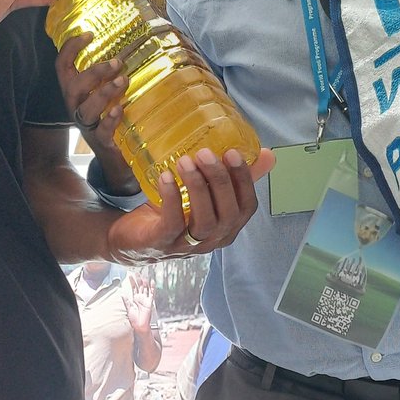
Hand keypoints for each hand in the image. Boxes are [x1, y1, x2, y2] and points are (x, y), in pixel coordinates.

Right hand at [56, 33, 135, 192]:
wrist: (116, 158)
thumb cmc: (114, 115)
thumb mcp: (109, 92)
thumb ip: (115, 71)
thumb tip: (143, 41)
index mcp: (75, 91)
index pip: (62, 66)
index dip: (70, 48)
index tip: (89, 34)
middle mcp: (76, 106)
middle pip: (73, 86)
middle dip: (93, 72)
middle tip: (116, 63)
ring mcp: (87, 125)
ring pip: (85, 108)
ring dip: (103, 92)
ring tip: (122, 81)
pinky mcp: (101, 141)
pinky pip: (101, 131)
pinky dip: (109, 119)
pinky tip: (119, 109)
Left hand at [107, 146, 275, 264]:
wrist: (132, 238)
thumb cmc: (175, 212)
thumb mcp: (206, 193)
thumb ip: (232, 177)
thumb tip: (268, 154)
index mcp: (227, 227)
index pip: (247, 207)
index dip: (244, 181)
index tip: (233, 153)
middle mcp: (213, 239)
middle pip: (228, 214)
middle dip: (220, 181)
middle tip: (205, 153)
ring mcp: (188, 245)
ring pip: (205, 221)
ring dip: (198, 187)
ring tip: (185, 161)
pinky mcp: (162, 244)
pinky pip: (173, 224)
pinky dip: (172, 199)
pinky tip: (167, 177)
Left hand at [122, 272, 155, 332]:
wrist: (140, 326)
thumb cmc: (134, 319)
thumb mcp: (129, 309)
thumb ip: (126, 301)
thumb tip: (122, 294)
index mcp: (135, 299)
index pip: (133, 288)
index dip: (132, 282)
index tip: (129, 275)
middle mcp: (141, 298)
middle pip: (140, 286)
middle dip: (138, 279)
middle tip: (136, 272)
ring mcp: (146, 299)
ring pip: (145, 288)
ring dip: (144, 282)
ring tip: (143, 275)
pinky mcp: (150, 302)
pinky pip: (152, 293)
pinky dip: (152, 287)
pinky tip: (152, 281)